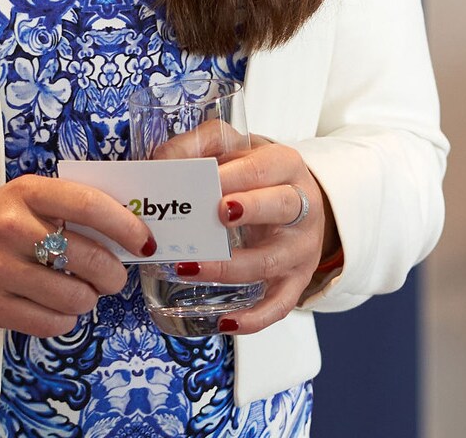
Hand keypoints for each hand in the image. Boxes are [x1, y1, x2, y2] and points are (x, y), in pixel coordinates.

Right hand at [0, 174, 154, 337]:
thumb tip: (129, 229)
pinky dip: (65, 320)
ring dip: (89, 299)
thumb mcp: (28, 200)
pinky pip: (49, 323)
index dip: (125, 226)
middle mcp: (12, 228)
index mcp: (28, 192)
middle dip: (112, 273)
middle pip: (87, 257)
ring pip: (72, 296)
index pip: (89, 205)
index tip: (144, 242)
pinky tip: (61, 310)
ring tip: (84, 293)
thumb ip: (71, 207)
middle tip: (113, 277)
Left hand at [163, 137, 338, 334]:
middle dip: (251, 209)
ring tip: (186, 268)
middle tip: (217, 213)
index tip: (205, 182)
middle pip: (282, 206)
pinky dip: (255, 318)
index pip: (263, 168)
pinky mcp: (296, 281)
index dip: (235, 176)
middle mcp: (302, 207)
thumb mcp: (239, 150)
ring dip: (229, 267)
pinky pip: (280, 305)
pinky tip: (224, 322)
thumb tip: (163, 158)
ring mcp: (300, 249)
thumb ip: (202, 144)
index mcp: (286, 167)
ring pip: (271, 261)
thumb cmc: (260, 178)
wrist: (300, 204)